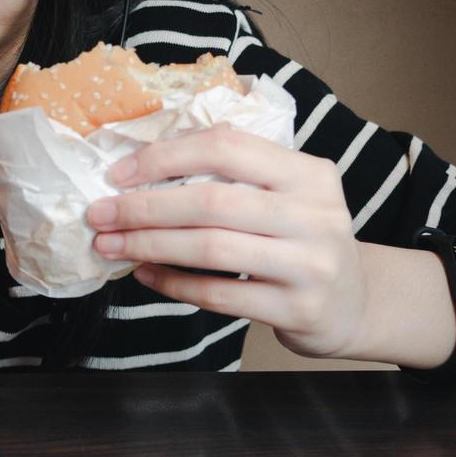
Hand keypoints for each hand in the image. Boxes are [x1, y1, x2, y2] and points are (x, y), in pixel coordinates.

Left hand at [85, 123, 368, 359]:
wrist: (356, 303)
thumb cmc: (303, 238)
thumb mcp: (290, 192)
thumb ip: (240, 168)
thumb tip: (151, 155)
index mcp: (309, 173)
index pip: (227, 147)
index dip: (166, 157)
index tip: (119, 173)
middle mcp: (315, 215)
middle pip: (212, 202)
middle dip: (144, 207)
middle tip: (99, 213)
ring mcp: (309, 265)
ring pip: (211, 249)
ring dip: (149, 245)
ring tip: (111, 245)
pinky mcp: (298, 310)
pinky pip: (220, 295)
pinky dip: (174, 284)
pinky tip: (145, 275)